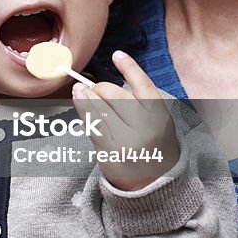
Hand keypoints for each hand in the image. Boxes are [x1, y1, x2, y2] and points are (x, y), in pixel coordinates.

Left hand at [73, 51, 178, 189]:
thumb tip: (104, 83)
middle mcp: (144, 128)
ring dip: (86, 95)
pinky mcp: (109, 152)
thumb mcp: (158, 121)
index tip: (117, 54)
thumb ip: (139, 101)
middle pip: (114, 94)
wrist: (154, 183)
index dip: (129, 67)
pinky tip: (79, 101)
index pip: (143, 84)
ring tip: (80, 90)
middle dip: (101, 87)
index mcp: (159, 116)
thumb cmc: (153, 145)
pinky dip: (83, 110)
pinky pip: (92, 124)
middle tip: (96, 88)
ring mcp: (126, 141)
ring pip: (99, 108)